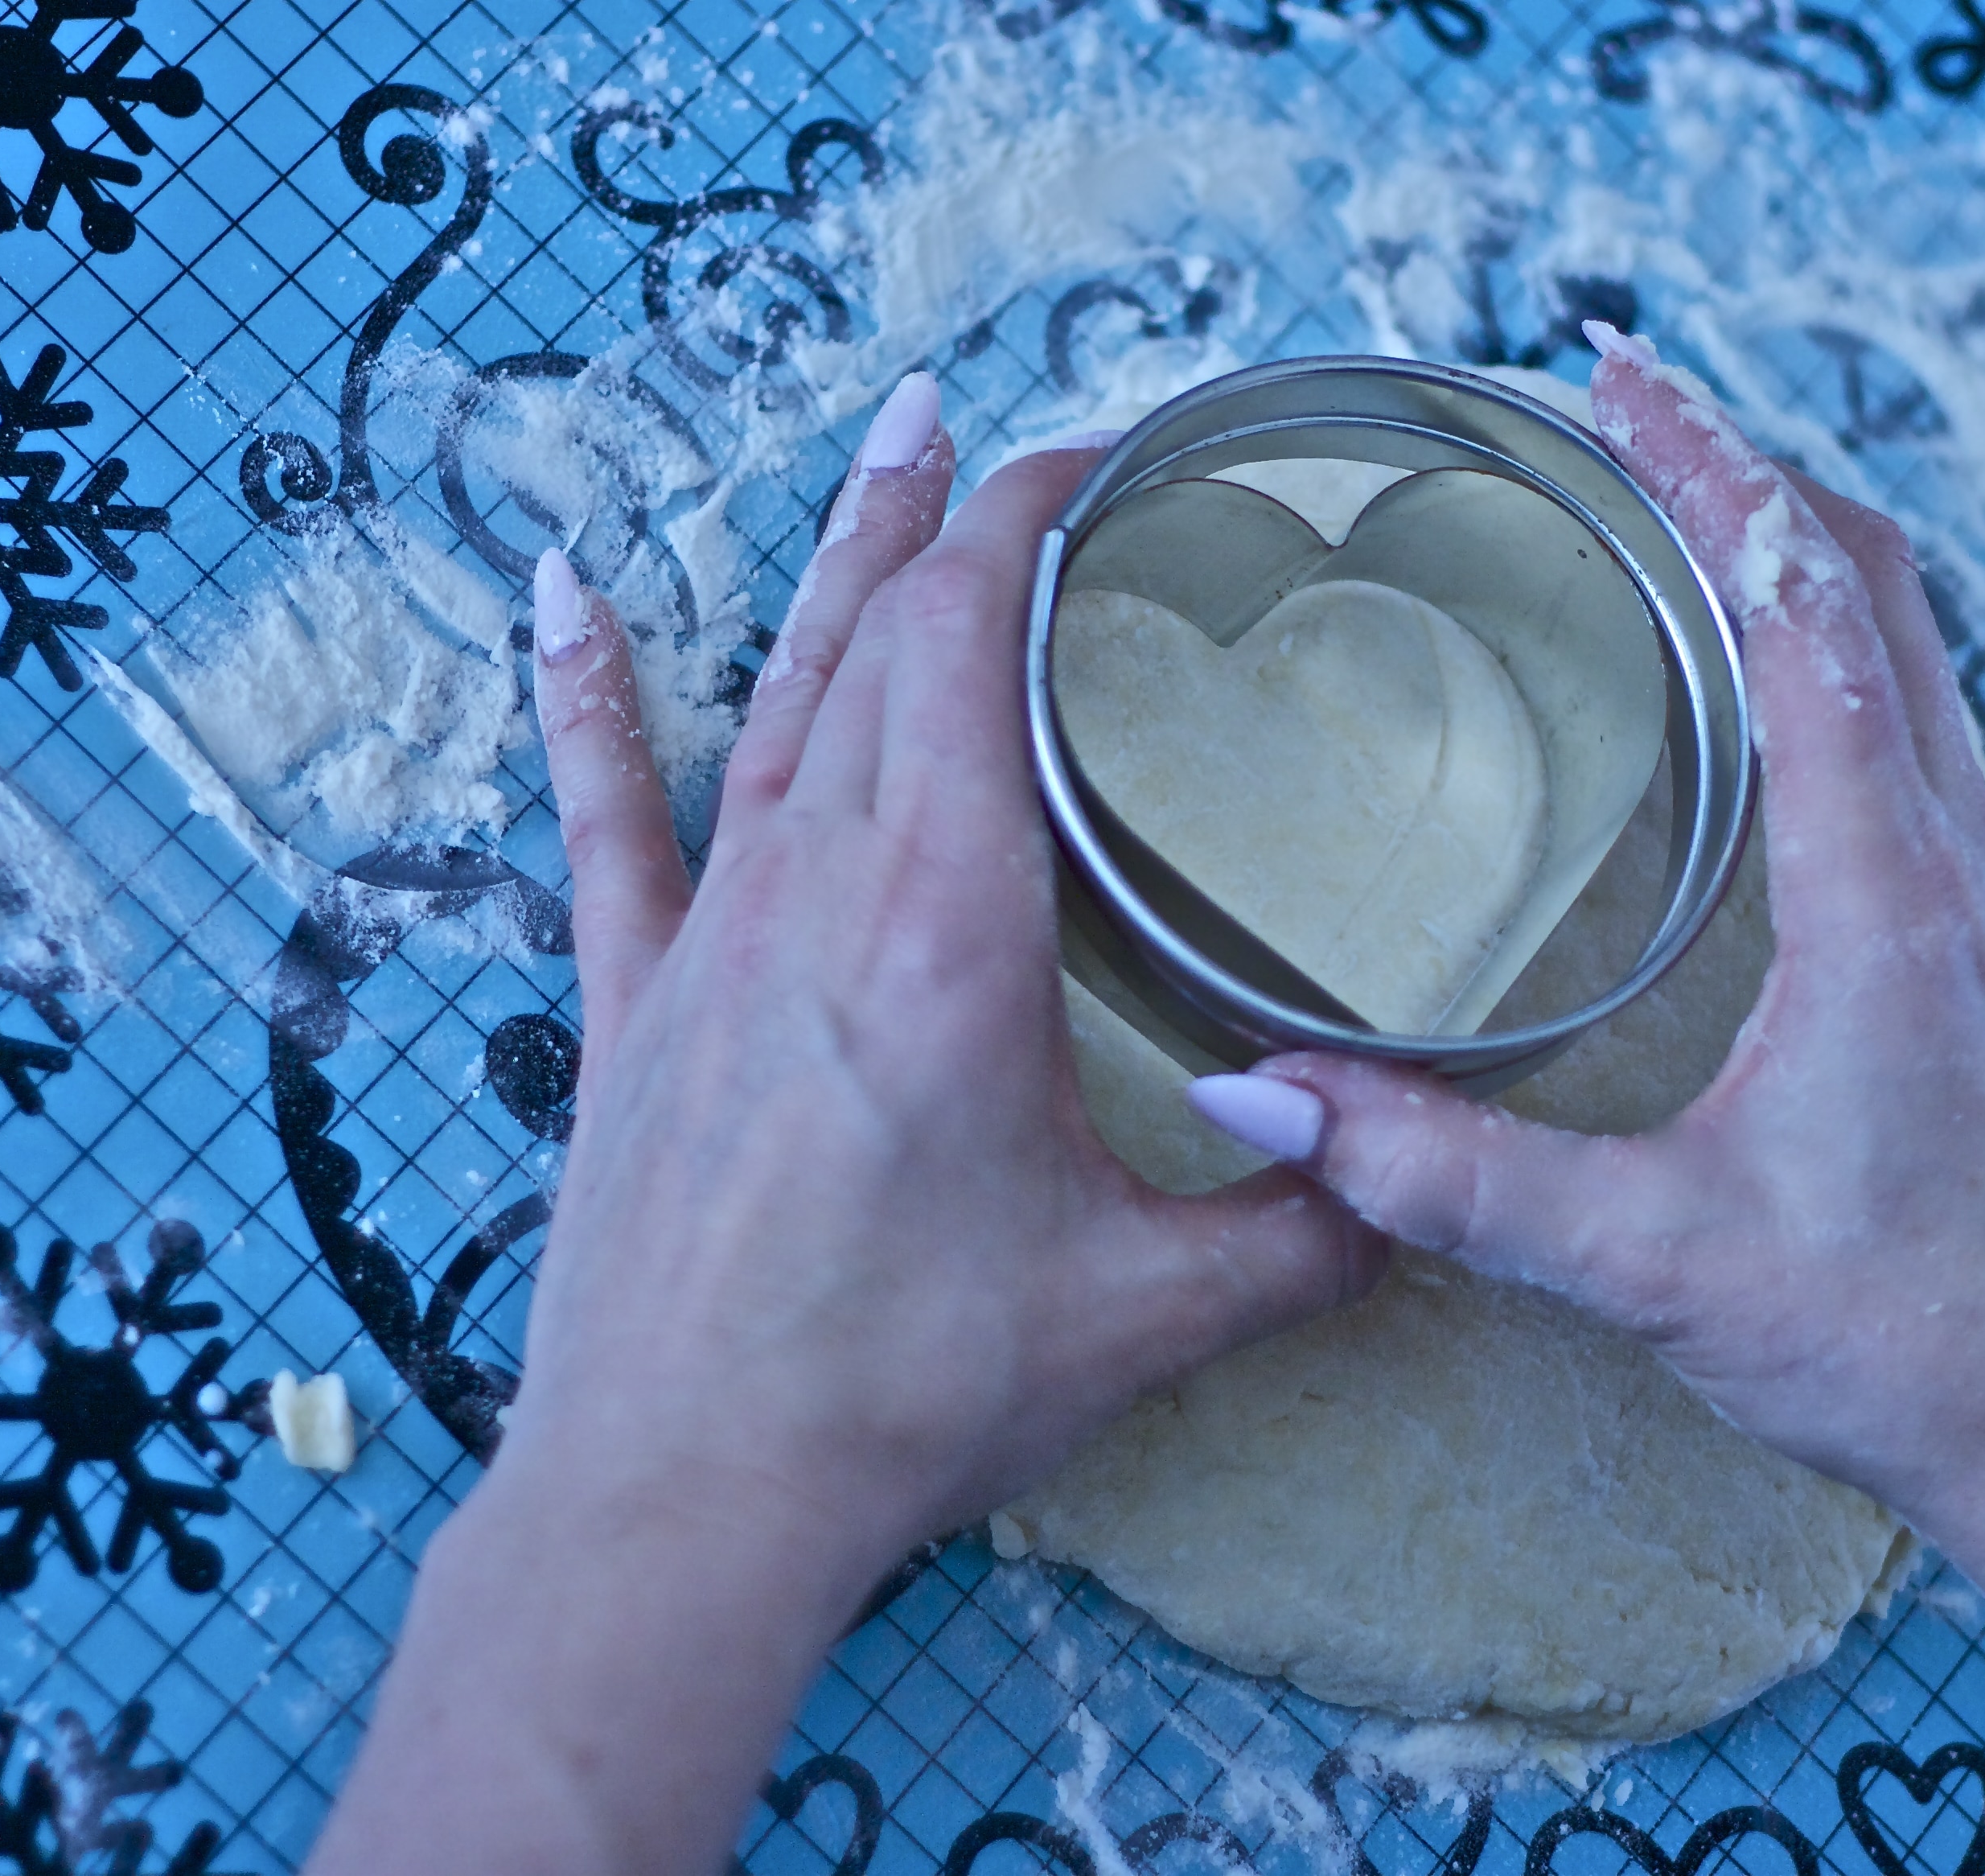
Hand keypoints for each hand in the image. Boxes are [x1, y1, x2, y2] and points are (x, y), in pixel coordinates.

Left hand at [311, 378, 1380, 1875]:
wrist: (683, 1497)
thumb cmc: (905, 1389)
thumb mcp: (1148, 1311)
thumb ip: (1308, 1234)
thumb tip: (1424, 1189)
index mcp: (946, 919)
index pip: (975, 640)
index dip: (1037, 517)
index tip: (1113, 458)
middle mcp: (815, 887)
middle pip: (885, 639)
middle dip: (960, 516)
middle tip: (1020, 437)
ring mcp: (711, 938)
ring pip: (778, 699)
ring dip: (838, 564)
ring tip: (886, 442)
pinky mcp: (636, 1008)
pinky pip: (608, 821)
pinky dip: (587, 701)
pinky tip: (559, 594)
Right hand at [1191, 336, 1984, 1540]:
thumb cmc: (1913, 1341)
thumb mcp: (1659, 1260)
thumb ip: (1455, 1181)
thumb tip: (1265, 1105)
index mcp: (1883, 891)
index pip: (1800, 610)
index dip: (1707, 468)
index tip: (1612, 371)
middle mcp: (1954, 860)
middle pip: (1877, 584)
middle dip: (1751, 465)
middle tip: (1623, 405)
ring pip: (1918, 646)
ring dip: (1808, 543)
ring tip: (1685, 499)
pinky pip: (1925, 725)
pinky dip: (1844, 641)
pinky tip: (1771, 692)